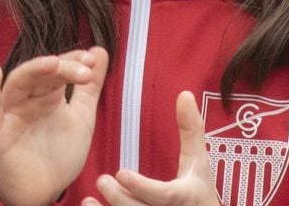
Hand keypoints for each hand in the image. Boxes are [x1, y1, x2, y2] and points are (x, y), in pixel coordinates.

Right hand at [0, 48, 107, 205]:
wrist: (44, 192)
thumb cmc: (59, 155)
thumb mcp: (82, 118)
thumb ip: (90, 87)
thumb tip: (100, 50)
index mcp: (47, 94)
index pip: (58, 68)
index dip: (73, 60)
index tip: (92, 60)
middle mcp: (28, 99)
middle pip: (41, 74)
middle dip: (63, 68)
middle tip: (84, 69)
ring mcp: (11, 113)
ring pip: (18, 83)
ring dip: (34, 70)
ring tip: (53, 63)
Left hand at [97, 91, 223, 205]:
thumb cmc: (198, 193)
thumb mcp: (199, 162)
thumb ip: (191, 130)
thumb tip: (184, 93)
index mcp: (183, 196)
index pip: (163, 195)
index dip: (142, 187)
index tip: (121, 173)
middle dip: (121, 199)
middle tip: (102, 180)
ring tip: (90, 199)